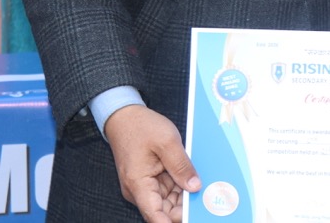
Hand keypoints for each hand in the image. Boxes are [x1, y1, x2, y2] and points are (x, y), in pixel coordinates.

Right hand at [103, 104, 200, 221]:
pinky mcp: (149, 180)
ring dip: (183, 195)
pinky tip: (190, 178)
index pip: (155, 216)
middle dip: (184, 206)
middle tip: (204, 199)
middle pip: (164, 210)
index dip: (172, 222)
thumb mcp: (167, 141)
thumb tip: (195, 187)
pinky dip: (178, 185)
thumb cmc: (140, 126)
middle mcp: (138, 190)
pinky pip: (166, 189)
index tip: (190, 219)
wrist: (125, 116)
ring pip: (167, 200)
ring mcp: (143, 186)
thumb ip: (181, 166)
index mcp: (138, 184)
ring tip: (200, 185)